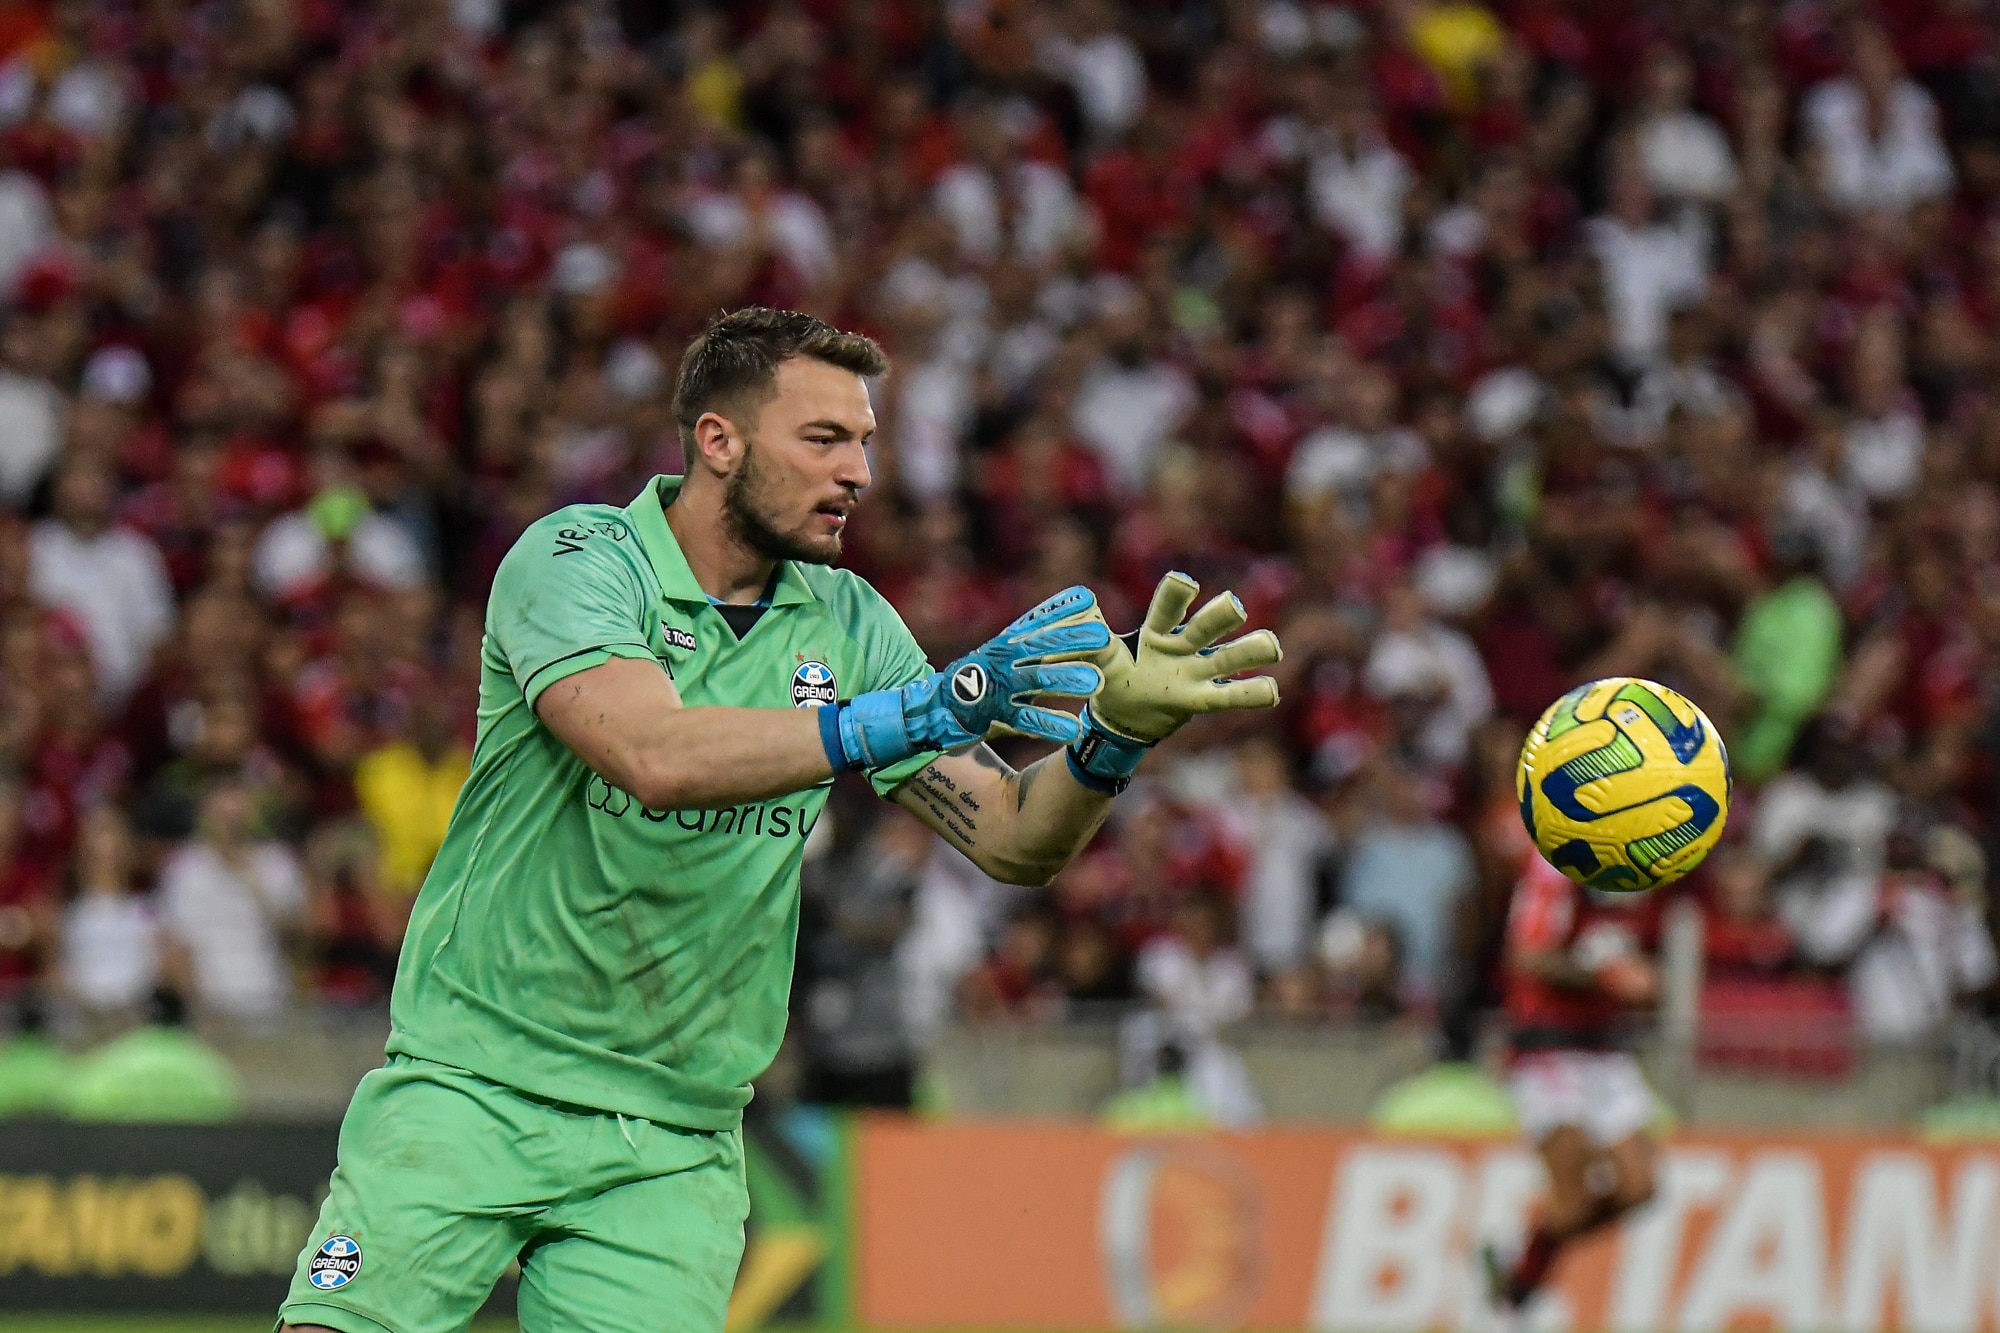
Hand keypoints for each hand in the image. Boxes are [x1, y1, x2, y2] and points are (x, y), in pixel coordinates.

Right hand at [909, 585, 1110, 746]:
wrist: (936, 707)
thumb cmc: (983, 676)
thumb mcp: (1005, 650)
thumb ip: (1037, 634)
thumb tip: (1078, 605)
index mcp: (1008, 642)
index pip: (1036, 620)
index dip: (1060, 609)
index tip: (1087, 598)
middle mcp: (1003, 659)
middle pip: (1041, 646)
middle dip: (1073, 640)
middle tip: (1104, 638)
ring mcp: (998, 686)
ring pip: (1035, 680)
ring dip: (1066, 679)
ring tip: (1096, 683)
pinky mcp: (994, 715)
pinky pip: (1025, 721)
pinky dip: (1049, 725)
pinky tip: (1074, 729)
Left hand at [1085, 572, 1282, 744]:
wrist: (1123, 715)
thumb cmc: (1113, 677)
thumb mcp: (1100, 660)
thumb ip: (1091, 641)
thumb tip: (1075, 613)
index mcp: (1156, 631)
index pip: (1168, 607)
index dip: (1177, 594)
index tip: (1184, 584)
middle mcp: (1183, 646)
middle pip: (1208, 625)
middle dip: (1222, 614)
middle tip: (1232, 607)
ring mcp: (1198, 672)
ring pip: (1232, 656)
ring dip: (1252, 648)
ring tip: (1270, 646)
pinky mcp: (1204, 699)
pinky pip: (1233, 696)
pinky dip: (1254, 693)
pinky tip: (1270, 690)